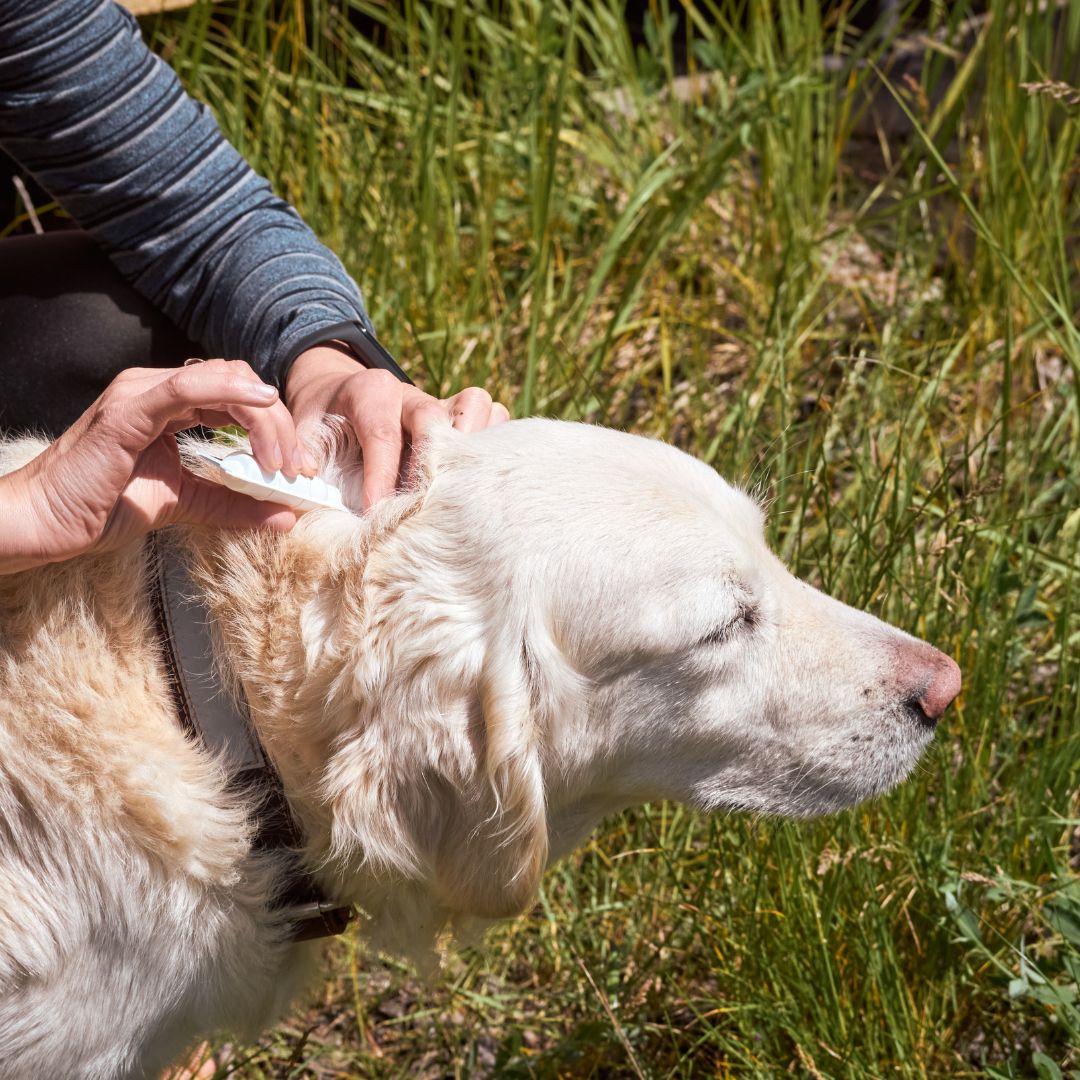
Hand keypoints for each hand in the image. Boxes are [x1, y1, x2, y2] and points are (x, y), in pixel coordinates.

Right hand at [0, 360, 301, 573]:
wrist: (44, 522)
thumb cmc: (102, 507)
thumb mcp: (187, 504)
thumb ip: (234, 505)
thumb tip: (287, 516)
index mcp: (168, 405)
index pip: (237, 396)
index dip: (276, 426)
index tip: (300, 467)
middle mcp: (156, 389)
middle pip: (239, 384)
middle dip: (278, 423)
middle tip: (297, 468)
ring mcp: (140, 393)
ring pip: (223, 381)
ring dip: (264, 418)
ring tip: (281, 461)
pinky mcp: (127, 410)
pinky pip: (185, 387)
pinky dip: (230, 391)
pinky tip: (261, 403)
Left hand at [285, 346, 509, 509]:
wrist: (338, 396)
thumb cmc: (322, 424)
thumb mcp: (300, 434)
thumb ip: (299, 460)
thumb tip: (300, 498)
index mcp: (369, 391)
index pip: (382, 434)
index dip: (381, 476)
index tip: (376, 514)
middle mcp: (410, 394)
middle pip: (435, 416)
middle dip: (432, 463)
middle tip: (424, 504)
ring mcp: (440, 403)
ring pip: (476, 405)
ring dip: (473, 445)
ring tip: (461, 486)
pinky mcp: (461, 417)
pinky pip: (495, 417)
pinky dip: (494, 444)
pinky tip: (478, 479)